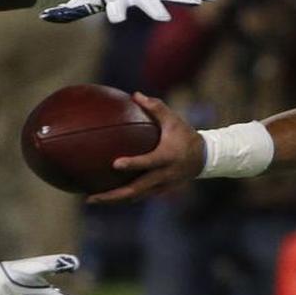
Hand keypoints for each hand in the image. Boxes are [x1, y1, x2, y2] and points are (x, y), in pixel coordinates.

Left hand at [87, 92, 205, 202]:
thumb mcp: (173, 119)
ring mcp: (162, 186)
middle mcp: (164, 175)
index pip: (149, 162)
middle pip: (136, 189)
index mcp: (167, 157)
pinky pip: (139, 196)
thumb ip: (155, 107)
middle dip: (113, 195)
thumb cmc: (185, 135)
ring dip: (114, 199)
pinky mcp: (160, 191)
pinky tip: (107, 195)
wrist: (204, 158)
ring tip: (92, 199)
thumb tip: (134, 95)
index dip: (133, 164)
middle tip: (91, 197)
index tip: (115, 163)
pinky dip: (123, 197)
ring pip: (136, 197)